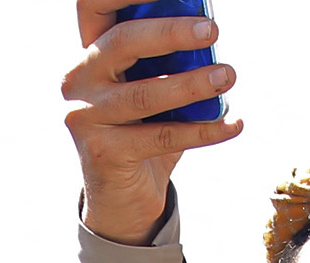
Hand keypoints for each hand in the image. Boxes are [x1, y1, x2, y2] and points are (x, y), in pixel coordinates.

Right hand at [64, 2, 242, 245]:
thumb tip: (208, 28)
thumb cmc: (145, 129)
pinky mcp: (101, 153)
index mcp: (90, 53)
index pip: (96, 7)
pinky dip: (203, 131)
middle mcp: (77, 81)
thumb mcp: (153, 86)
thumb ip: (169, 58)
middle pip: (123, 42)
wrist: (124, 197)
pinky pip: (161, 136)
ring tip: (229, 77)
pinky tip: (231, 124)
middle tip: (210, 32)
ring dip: (193, 85)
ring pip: (144, 94)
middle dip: (170, 33)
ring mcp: (83, 118)